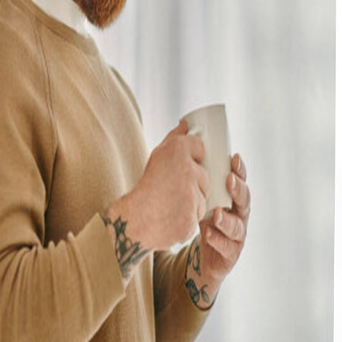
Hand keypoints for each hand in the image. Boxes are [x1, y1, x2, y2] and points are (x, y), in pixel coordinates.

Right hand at [115, 120, 209, 244]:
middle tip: (173, 189)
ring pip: (204, 194)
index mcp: (177, 150)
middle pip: (205, 174)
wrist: (136, 219)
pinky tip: (174, 215)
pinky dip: (190, 216)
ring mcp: (191, 193)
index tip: (180, 167)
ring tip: (173, 203)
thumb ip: (175, 138)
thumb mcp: (158, 156)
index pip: (200, 146)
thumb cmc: (148, 187)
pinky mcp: (193, 214)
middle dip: (194, 183)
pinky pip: (200, 213)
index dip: (192, 158)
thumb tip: (186, 122)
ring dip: (193, 200)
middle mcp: (186, 169)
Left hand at [184, 153, 250, 308]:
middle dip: (238, 189)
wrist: (200, 258)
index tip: (233, 158)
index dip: (240, 170)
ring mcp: (236, 235)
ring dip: (227, 219)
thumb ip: (194, 167)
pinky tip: (207, 232)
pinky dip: (217, 239)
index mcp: (231, 197)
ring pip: (237, 226)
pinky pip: (226, 247)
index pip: (240, 180)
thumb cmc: (201, 218)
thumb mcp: (198, 194)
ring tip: (216, 213)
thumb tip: (184, 130)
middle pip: (245, 200)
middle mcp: (238, 214)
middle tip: (228, 180)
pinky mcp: (229, 254)